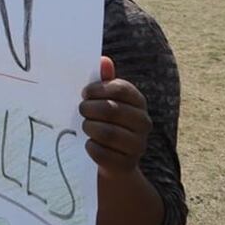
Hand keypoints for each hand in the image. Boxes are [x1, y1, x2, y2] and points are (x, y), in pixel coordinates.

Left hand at [80, 56, 151, 178]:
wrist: (113, 162)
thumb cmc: (106, 123)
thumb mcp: (105, 101)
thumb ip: (104, 82)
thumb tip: (103, 60)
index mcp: (139, 102)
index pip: (121, 89)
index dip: (98, 89)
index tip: (84, 93)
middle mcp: (143, 122)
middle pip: (112, 110)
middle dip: (90, 109)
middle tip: (81, 110)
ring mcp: (138, 145)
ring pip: (107, 133)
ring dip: (89, 128)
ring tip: (84, 126)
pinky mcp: (127, 164)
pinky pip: (102, 153)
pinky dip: (91, 147)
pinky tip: (88, 144)